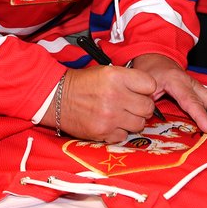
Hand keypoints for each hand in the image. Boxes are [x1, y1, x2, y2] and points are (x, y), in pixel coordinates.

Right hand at [42, 66, 158, 142]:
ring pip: (139, 124)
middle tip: (131, 105)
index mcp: (116, 76)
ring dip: (132, 121)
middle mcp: (115, 96)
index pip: (150, 85)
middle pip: (148, 107)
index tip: (139, 91)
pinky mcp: (104, 133)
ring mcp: (110, 117)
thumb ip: (128, 79)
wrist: (56, 98)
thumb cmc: (82, 83)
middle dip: (141, 107)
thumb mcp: (105, 71)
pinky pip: (125, 136)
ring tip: (120, 115)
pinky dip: (119, 132)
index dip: (146, 89)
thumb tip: (147, 93)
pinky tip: (110, 124)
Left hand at [130, 53, 206, 137]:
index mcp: (175, 81)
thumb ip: (147, 101)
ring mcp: (199, 85)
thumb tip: (150, 118)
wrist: (155, 58)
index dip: (202, 115)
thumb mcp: (143, 86)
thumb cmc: (149, 74)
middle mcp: (190, 82)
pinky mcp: (203, 88)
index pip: (190, 100)